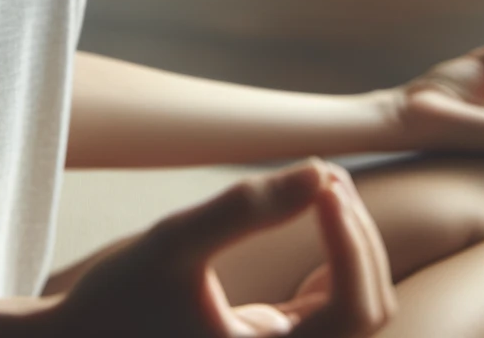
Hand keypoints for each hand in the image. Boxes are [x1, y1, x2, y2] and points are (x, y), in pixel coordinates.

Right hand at [37, 157, 398, 337]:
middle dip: (358, 236)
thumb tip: (320, 172)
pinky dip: (333, 253)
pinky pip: (333, 303)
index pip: (355, 310)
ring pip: (358, 307)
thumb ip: (245, 209)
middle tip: (325, 175)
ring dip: (351, 243)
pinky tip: (309, 209)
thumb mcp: (174, 242)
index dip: (353, 242)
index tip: (323, 184)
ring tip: (321, 185)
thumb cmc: (115, 301)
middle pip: (368, 310)